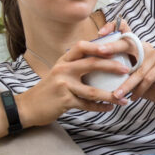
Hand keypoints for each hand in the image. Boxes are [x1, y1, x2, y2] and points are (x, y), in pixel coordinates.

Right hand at [16, 41, 132, 125]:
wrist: (28, 106)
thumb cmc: (49, 89)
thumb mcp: (59, 72)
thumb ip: (75, 66)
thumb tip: (100, 61)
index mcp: (63, 60)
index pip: (81, 47)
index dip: (98, 46)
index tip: (114, 47)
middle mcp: (63, 70)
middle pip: (91, 64)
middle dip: (111, 66)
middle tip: (127, 69)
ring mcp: (63, 85)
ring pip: (92, 91)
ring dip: (110, 95)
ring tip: (124, 99)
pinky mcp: (64, 101)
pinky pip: (87, 105)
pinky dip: (99, 107)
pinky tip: (109, 108)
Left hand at [95, 18, 154, 105]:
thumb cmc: (138, 82)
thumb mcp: (124, 72)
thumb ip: (112, 64)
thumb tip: (87, 65)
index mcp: (134, 44)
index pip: (123, 27)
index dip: (112, 26)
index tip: (99, 34)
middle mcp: (145, 45)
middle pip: (128, 43)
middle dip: (113, 47)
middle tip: (100, 53)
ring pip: (137, 69)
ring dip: (126, 84)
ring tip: (116, 95)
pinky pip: (148, 78)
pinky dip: (139, 90)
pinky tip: (132, 98)